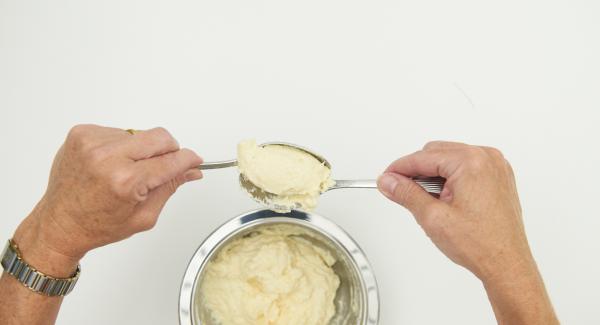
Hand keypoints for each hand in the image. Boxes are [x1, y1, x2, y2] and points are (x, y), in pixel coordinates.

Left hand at [14, 125, 202, 263]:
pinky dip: (121, 146)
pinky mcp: (82, 134)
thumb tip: (190, 170)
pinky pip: (118, 131)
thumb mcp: (144, 215)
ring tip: (126, 170)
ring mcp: (92, 142)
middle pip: (159, 137)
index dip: (188, 160)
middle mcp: (107, 157)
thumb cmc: (96, 225)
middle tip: (161, 167)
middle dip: (168, 151)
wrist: (60, 224)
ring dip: (141, 150)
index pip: (172, 160)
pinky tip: (111, 164)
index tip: (194, 161)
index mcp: (126, 181)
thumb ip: (170, 187)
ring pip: (139, 134)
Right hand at [377, 141, 557, 323]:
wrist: (507, 264)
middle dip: (418, 171)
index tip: (386, 177)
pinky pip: (466, 167)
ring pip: (450, 159)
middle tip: (403, 192)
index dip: (400, 168)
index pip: (423, 157)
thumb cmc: (481, 244)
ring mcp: (495, 167)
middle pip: (437, 153)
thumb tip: (389, 181)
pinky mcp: (498, 177)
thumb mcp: (432, 217)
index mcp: (471, 162)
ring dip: (435, 175)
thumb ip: (406, 193)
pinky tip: (446, 200)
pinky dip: (451, 178)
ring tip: (431, 203)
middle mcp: (486, 158)